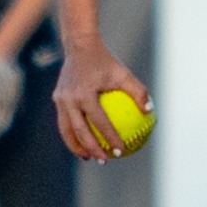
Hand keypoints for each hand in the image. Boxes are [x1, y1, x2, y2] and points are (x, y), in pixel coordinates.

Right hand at [52, 38, 150, 159]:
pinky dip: (72, 134)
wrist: (79, 46)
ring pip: (66, 130)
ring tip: (88, 157)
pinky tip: (83, 143)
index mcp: (84, 94)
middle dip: (91, 149)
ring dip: (76, 146)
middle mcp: (69, 99)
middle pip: (79, 131)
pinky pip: (64, 121)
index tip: (120, 151)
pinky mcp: (57, 99)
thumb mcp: (124, 74)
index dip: (110, 138)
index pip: (99, 122)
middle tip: (104, 160)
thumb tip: (150, 111)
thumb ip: (138, 92)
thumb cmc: (106, 61)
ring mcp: (60, 100)